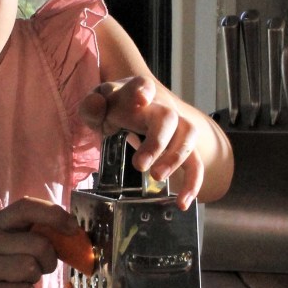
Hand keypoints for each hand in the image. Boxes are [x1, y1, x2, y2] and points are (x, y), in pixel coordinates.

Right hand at [0, 198, 78, 287]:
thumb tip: (67, 237)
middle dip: (50, 259)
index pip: (28, 208)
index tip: (72, 228)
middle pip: (40, 246)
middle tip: (43, 265)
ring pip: (32, 270)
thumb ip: (23, 233)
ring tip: (19, 278)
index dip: (56, 215)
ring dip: (34, 277)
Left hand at [78, 76, 205, 207]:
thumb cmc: (113, 108)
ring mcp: (176, 126)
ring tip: (157, 178)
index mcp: (136, 92)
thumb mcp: (96, 106)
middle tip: (141, 166)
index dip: (142, 90)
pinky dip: (193, 182)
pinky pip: (195, 162)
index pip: (141, 85)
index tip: (141, 98)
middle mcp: (160, 106)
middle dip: (157, 142)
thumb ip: (91, 106)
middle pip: (168, 117)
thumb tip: (96, 106)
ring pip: (188, 136)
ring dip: (175, 159)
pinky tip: (183, 202)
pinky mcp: (183, 147)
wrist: (134, 108)